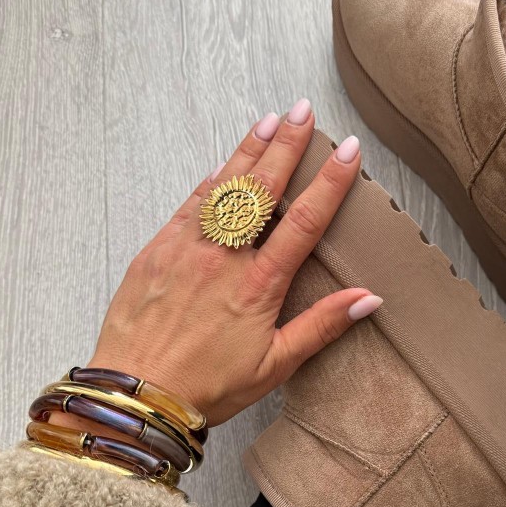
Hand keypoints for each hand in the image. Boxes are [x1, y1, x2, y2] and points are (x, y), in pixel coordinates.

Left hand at [84, 100, 380, 426]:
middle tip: (302, 111)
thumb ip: (322, 326)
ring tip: (267, 120)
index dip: (330, 182)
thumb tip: (368, 299)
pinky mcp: (156, 251)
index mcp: (259, 285)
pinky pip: (188, 205)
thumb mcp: (276, 365)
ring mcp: (187, 249)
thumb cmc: (208, 385)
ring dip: (248, 151)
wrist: (137, 395)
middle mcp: (224, 258)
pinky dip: (209, 181)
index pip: (304, 221)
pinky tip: (222, 163)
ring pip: (223, 188)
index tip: (346, 151)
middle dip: (286, 146)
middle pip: (262, 189)